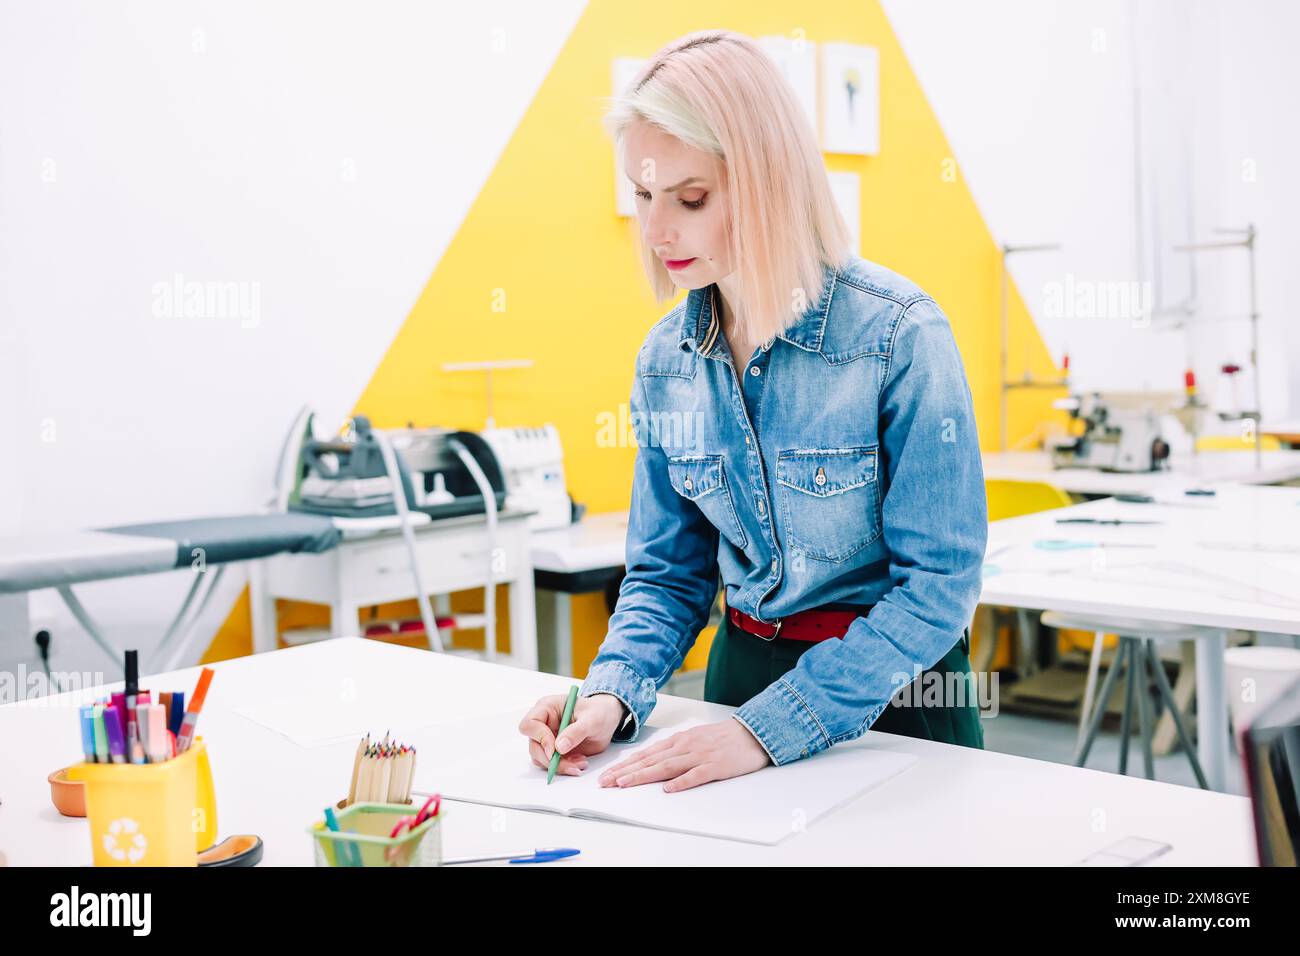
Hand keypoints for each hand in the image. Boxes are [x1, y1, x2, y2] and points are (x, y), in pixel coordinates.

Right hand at [518, 693, 624, 776]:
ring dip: (559, 765)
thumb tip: (559, 747)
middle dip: (550, 759)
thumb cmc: (599, 712)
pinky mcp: (554, 750)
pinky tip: (580, 762)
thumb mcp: (592, 719)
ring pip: (541, 758)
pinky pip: (551, 763)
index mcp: (547, 707)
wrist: (606, 720)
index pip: (530, 724)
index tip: (555, 750)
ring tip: (580, 763)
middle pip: (534, 745)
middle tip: (571, 766)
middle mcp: (543, 723)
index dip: (540, 738)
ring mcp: (547, 737)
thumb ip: (576, 732)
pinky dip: (564, 767)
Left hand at [598, 718, 770, 792]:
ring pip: (666, 767)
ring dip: (643, 775)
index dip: (625, 765)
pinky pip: (695, 775)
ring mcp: (699, 756)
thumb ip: (672, 749)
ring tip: (625, 784)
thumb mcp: (692, 738)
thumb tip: (649, 761)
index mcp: (678, 740)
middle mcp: (684, 746)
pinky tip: (668, 789)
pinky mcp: (714, 766)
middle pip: (650, 760)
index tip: (608, 774)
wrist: (750, 733)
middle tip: (606, 782)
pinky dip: (681, 782)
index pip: (645, 754)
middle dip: (625, 771)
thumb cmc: (720, 738)